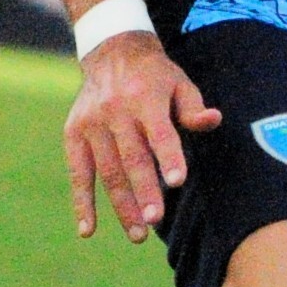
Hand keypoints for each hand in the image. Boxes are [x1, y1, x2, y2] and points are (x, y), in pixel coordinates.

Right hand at [66, 31, 220, 240]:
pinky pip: (78, 173)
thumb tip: (213, 120)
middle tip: (154, 220)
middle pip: (131, 157)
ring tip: (138, 234)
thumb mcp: (180, 83)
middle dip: (143, 191)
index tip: (176, 181)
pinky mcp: (73, 134)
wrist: (112, 52)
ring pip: (107, 171)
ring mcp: (91, 124)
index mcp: (146, 98)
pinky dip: (82, 203)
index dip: (168, 156)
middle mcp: (115, 111)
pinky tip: (88, 230)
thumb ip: (194, 108)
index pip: (159, 132)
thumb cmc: (156, 77)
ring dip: (121, 205)